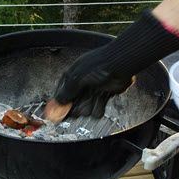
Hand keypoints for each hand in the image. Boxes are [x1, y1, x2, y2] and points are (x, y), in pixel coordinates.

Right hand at [49, 10, 178, 119]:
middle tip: (79, 109)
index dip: (60, 104)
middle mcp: (81, 84)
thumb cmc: (98, 66)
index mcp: (72, 76)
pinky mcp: (104, 95)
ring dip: (89, 107)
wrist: (120, 64)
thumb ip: (66, 91)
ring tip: (94, 100)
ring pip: (85, 108)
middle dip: (76, 108)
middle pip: (73, 104)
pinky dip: (98, 108)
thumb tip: (57, 102)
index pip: (62, 94)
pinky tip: (100, 102)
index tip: (59, 114)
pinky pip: (97, 108)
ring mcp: (93, 90)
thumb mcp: (77, 78)